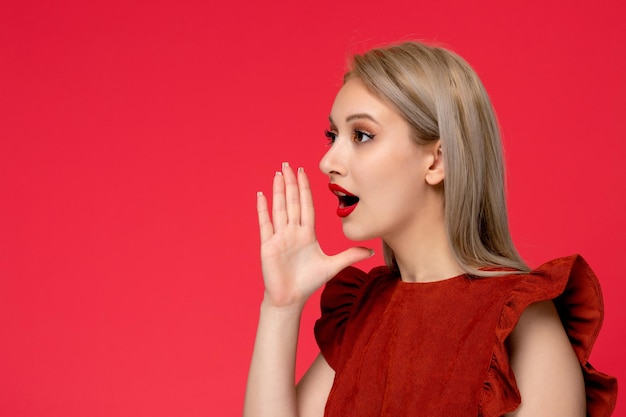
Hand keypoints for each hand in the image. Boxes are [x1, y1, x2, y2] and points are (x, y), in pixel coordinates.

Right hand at [256, 162, 372, 307]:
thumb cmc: (308, 282)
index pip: (306, 206)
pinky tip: (261, 194)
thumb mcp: (333, 266)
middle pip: (292, 202)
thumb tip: (370, 251)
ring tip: (277, 173)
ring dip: (278, 190)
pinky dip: (263, 209)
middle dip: (291, 183)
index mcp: (307, 234)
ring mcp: (279, 236)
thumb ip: (350, 256)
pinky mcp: (268, 245)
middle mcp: (293, 231)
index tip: (304, 172)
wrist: (290, 298)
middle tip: (288, 164)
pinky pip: (265, 223)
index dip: (305, 188)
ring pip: (280, 208)